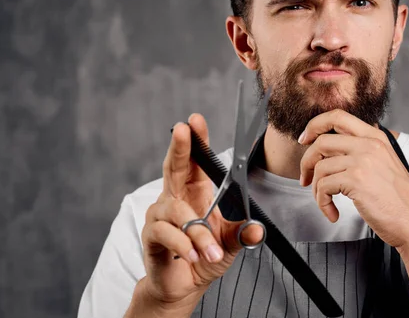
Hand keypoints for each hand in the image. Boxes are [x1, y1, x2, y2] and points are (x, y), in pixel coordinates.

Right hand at [138, 114, 263, 310]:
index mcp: (194, 192)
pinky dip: (185, 245)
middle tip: (184, 129)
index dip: (196, 141)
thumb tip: (257, 229)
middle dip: (181, 146)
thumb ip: (243, 234)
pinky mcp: (152, 236)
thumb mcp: (230, 242)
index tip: (196, 121)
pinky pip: (167, 234)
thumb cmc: (204, 255)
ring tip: (212, 250)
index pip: (195, 161)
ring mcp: (160, 216)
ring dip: (198, 232)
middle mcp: (174, 197)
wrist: (184, 286)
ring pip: (178, 211)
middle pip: (174, 166)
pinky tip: (195, 256)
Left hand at [298, 109, 408, 248]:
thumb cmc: (398, 201)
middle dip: (307, 161)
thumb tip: (326, 151)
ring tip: (325, 203)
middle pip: (321, 141)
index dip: (315, 125)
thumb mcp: (384, 164)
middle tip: (306, 179)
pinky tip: (333, 213)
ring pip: (320, 167)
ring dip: (316, 189)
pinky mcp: (356, 180)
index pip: (337, 116)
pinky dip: (322, 203)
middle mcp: (369, 144)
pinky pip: (323, 187)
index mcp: (376, 137)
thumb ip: (361, 151)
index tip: (304, 140)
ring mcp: (363, 161)